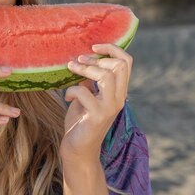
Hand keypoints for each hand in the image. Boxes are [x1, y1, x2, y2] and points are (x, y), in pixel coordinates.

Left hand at [59, 44, 132, 161]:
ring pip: (106, 77)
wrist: (78, 149)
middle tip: (78, 61)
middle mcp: (119, 98)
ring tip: (71, 69)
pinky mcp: (97, 116)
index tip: (94, 46)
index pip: (127, 62)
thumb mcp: (86, 96)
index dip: (112, 48)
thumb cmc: (80, 120)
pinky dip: (72, 90)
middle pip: (119, 66)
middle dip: (96, 59)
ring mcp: (109, 108)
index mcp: (119, 91)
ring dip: (85, 70)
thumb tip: (84, 60)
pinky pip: (85, 93)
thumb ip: (90, 81)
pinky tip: (67, 96)